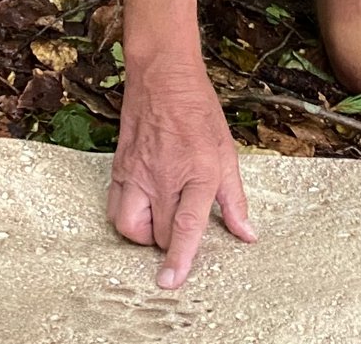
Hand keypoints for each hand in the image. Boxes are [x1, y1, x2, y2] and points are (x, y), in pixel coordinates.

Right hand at [106, 58, 256, 288]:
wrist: (163, 79)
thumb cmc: (198, 113)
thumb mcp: (228, 153)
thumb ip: (235, 199)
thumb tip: (246, 234)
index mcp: (198, 173)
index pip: (186, 227)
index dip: (181, 258)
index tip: (171, 281)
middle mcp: (164, 177)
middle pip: (159, 234)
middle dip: (170, 243)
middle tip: (181, 228)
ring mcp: (137, 174)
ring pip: (129, 227)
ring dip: (145, 235)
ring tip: (159, 220)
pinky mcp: (119, 170)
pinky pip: (114, 209)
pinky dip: (126, 218)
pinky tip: (142, 207)